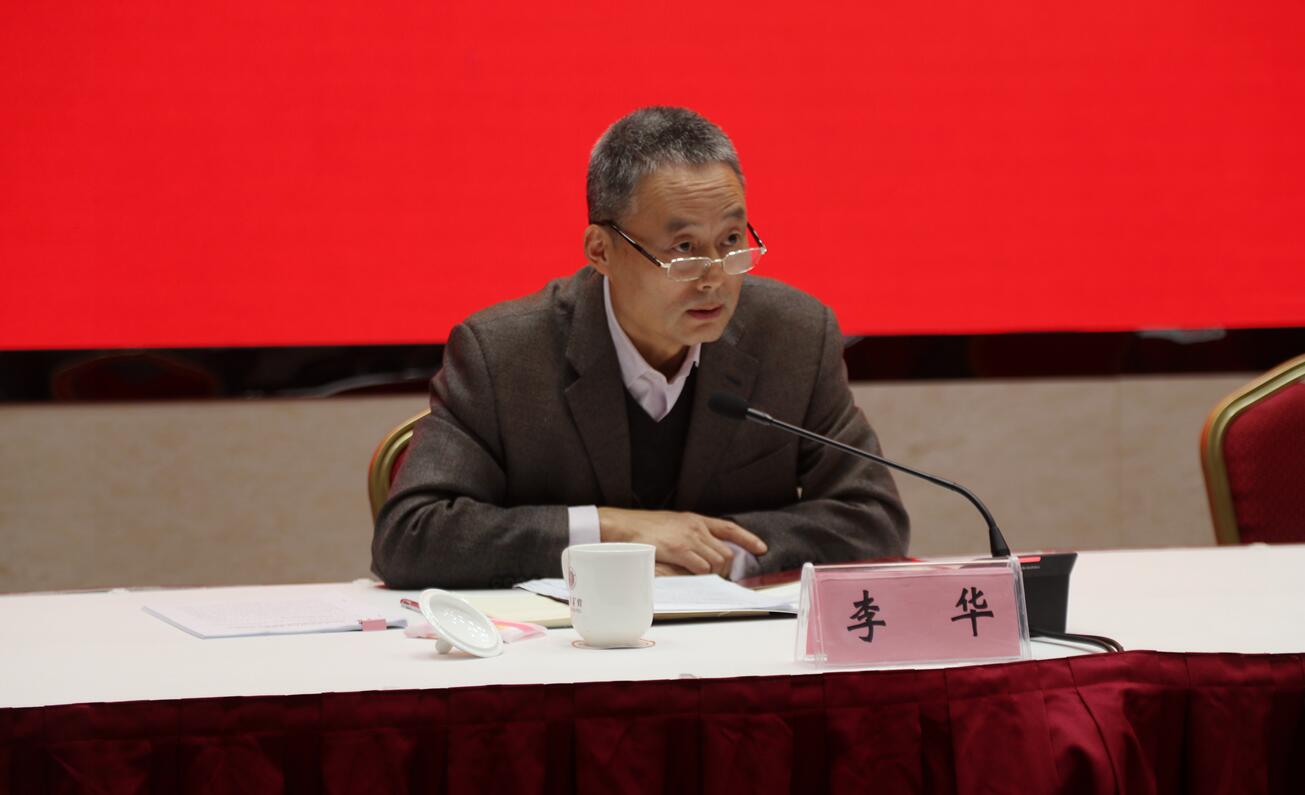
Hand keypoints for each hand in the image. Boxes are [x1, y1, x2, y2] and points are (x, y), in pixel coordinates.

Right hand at [597, 507, 766, 576]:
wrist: (625, 526)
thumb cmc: (645, 528)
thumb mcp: (673, 524)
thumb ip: (690, 534)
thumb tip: (705, 551)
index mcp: (695, 520)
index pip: (729, 528)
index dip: (748, 539)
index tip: (761, 549)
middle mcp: (696, 528)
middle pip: (725, 553)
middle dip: (725, 569)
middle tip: (717, 577)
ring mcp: (689, 538)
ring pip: (716, 562)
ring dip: (712, 574)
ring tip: (702, 577)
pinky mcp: (679, 549)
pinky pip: (701, 567)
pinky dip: (700, 575)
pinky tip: (692, 575)